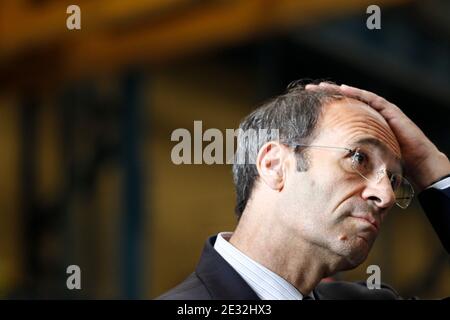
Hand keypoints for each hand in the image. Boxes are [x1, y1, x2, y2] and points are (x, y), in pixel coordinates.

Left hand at [306, 82, 449, 190]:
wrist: (416, 163)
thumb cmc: (390, 163)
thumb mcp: (363, 158)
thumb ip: (348, 155)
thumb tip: (327, 164)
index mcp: (361, 125)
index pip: (340, 112)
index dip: (325, 107)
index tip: (307, 104)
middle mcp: (369, 115)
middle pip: (344, 101)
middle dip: (327, 94)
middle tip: (309, 89)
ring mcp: (379, 111)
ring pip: (355, 96)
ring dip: (338, 90)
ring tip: (321, 86)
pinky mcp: (390, 111)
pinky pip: (372, 99)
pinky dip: (358, 93)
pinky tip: (344, 89)